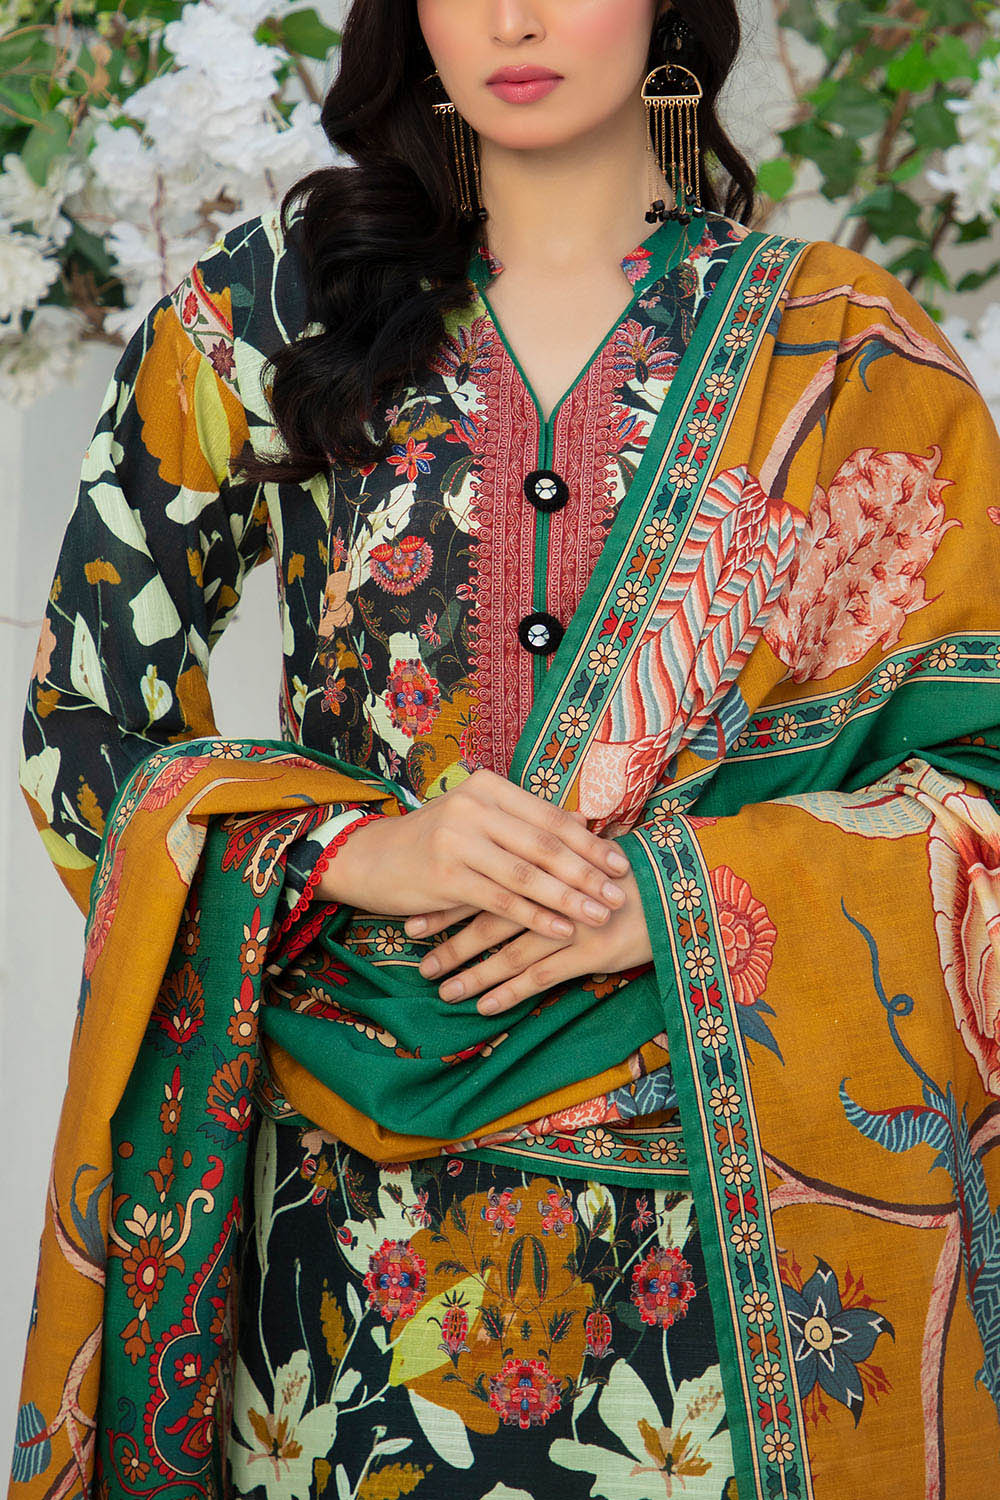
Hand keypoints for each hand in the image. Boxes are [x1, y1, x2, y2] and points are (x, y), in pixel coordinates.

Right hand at [314, 768, 632, 941]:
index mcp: (488, 787)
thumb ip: (525, 822)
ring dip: (570, 898)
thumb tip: (583, 826)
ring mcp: (458, 839)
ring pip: (528, 873)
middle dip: (588, 872)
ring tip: (600, 915)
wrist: (368, 859)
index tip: (621, 863)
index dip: (589, 843)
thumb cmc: (432, 842)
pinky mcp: (445, 875)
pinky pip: (502, 899)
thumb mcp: (477, 821)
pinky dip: (536, 916)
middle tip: (620, 894)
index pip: (550, 817)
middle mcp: (474, 806)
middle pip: (545, 844)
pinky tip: (562, 929)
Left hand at [407, 866, 652, 1014]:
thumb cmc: (628, 874)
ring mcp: (571, 923)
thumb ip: (543, 862)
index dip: (448, 901)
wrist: (680, 888)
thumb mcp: (583, 857)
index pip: (485, 881)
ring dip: (471, 973)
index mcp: (546, 865)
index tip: (414, 916)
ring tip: (442, 991)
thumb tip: (504, 862)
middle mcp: (553, 893)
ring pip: (508, 951)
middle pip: (488, 918)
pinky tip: (482, 1007)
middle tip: (418, 961)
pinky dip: (508, 992)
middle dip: (449, 941)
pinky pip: (541, 975)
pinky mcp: (591, 953)